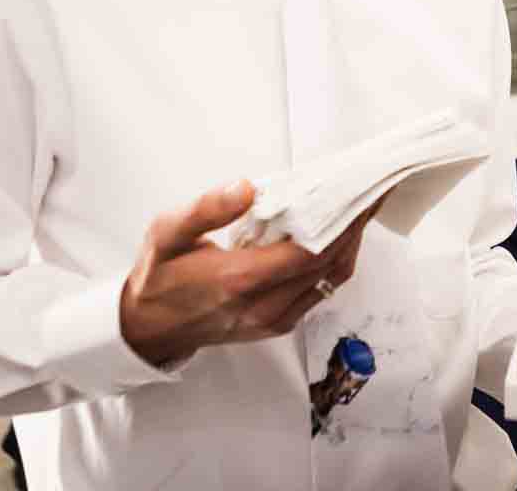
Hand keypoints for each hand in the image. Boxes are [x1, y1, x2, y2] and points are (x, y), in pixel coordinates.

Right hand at [119, 180, 375, 365]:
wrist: (146, 328)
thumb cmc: (158, 277)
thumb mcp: (168, 232)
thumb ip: (208, 209)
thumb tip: (246, 188)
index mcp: (239, 279)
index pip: (310, 252)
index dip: (342, 224)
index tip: (359, 195)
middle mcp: (263, 306)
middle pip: (328, 266)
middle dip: (354, 229)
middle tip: (370, 196)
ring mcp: (272, 319)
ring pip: (329, 282)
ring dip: (348, 247)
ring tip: (359, 212)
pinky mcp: (276, 324)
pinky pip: (319, 293)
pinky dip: (333, 265)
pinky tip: (335, 238)